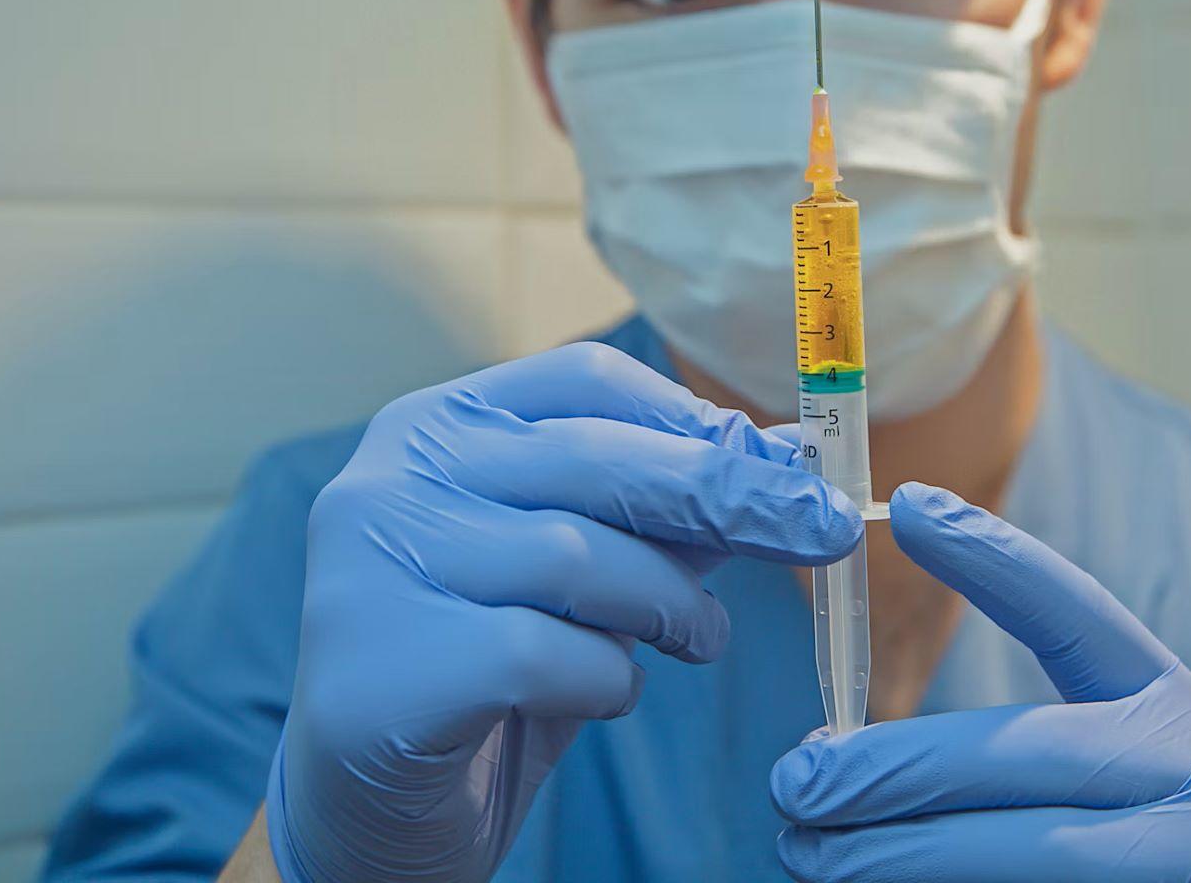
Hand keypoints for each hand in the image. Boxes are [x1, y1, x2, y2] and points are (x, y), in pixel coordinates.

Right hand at [268, 342, 861, 882]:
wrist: (370, 811)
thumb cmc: (485, 671)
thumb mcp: (579, 575)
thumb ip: (659, 512)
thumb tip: (780, 459)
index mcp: (432, 426)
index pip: (582, 380)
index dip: (693, 415)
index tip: (776, 462)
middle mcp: (388, 480)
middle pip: (594, 457)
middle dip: (727, 495)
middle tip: (820, 530)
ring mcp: (374, 572)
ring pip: (576, 556)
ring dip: (671, 603)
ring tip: (699, 636)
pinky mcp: (385, 670)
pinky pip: (544, 655)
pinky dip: (606, 678)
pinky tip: (605, 694)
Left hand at [770, 482, 1190, 882]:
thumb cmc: (1154, 866)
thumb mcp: (1123, 789)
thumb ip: (1026, 760)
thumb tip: (847, 758)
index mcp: (1180, 715)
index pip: (1078, 618)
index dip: (994, 559)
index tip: (905, 506)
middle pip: (1024, 753)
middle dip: (891, 770)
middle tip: (795, 784)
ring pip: (1029, 853)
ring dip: (899, 855)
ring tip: (810, 853)